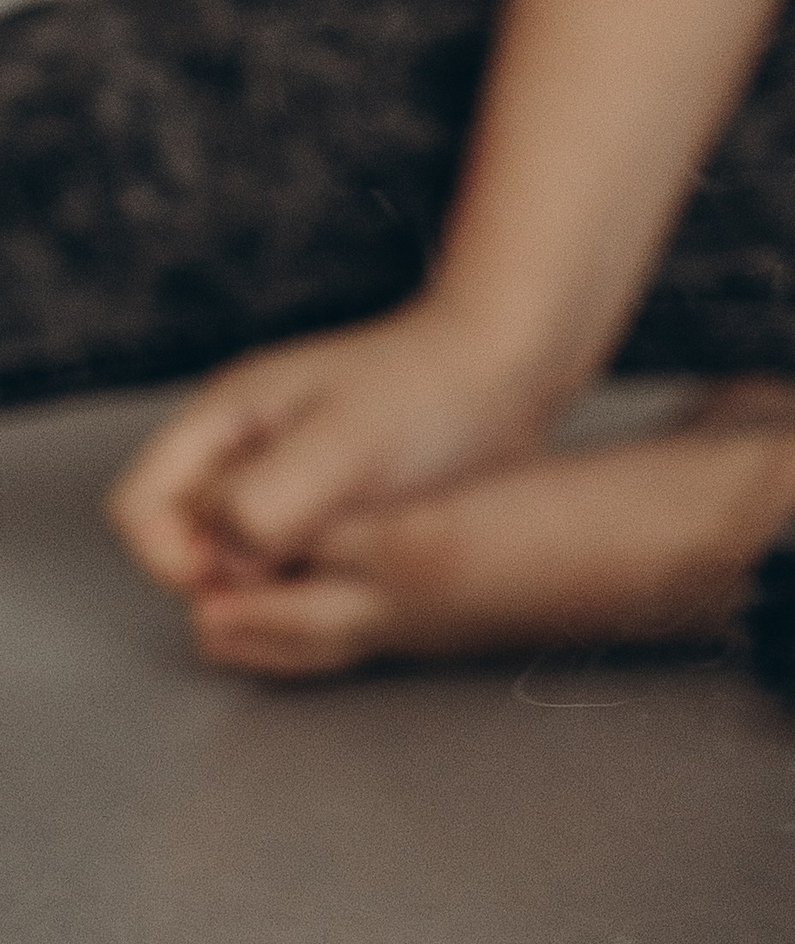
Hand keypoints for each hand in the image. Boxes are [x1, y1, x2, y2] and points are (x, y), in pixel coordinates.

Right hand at [107, 300, 566, 598]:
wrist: (509, 367)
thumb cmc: (431, 393)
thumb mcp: (347, 445)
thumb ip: (268, 499)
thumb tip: (219, 560)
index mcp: (222, 418)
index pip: (136, 510)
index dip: (171, 558)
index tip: (245, 572)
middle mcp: (237, 447)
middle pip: (180, 541)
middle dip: (228, 572)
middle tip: (308, 565)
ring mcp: (276, 474)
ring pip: (233, 556)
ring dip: (274, 576)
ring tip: (344, 555)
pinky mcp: (319, 500)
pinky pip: (283, 557)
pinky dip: (310, 571)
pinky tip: (365, 558)